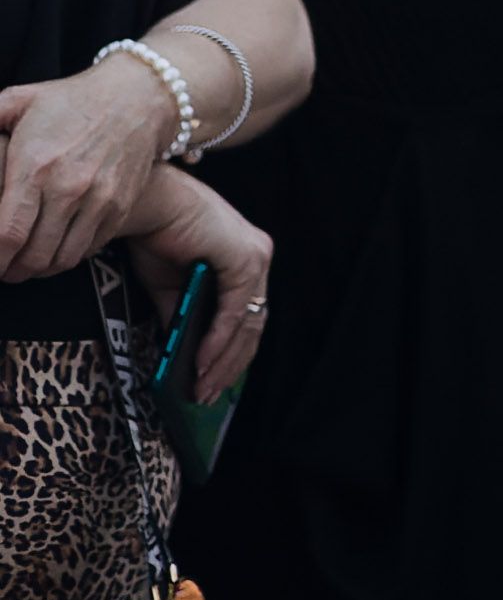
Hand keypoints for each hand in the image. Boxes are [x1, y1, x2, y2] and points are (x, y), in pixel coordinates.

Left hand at [0, 52, 187, 278]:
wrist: (138, 98)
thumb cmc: (71, 100)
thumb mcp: (17, 101)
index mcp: (35, 166)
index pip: (8, 233)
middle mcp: (69, 188)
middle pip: (34, 255)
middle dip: (13, 270)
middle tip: (5, 269)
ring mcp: (99, 199)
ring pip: (63, 258)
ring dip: (40, 270)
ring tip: (26, 266)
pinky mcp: (121, 206)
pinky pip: (90, 247)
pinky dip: (69, 257)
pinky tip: (55, 250)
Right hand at [123, 174, 271, 398]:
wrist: (147, 202)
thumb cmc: (156, 234)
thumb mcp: (168, 284)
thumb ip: (181, 313)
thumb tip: (182, 350)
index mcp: (245, 262)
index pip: (247, 316)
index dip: (233, 353)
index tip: (216, 383)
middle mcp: (258, 259)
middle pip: (252, 325)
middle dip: (229, 366)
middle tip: (207, 396)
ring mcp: (256, 258)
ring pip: (247, 323)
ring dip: (223, 361)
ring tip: (202, 389)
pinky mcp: (246, 259)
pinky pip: (235, 312)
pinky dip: (219, 342)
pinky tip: (202, 363)